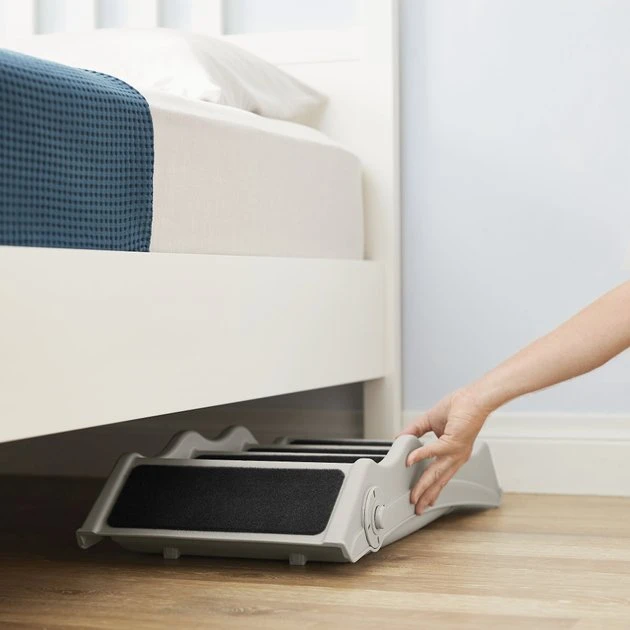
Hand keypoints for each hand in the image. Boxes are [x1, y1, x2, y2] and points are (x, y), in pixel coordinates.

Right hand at [399, 388, 490, 514]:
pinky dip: (421, 456)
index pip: (441, 476)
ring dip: (424, 486)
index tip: (424, 500)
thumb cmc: (459, 407)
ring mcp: (455, 451)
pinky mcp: (453, 442)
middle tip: (416, 507)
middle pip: (439, 481)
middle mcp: (456, 456)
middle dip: (426, 496)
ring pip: (437, 473)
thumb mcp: (430, 421)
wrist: (474, 398)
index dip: (432, 489)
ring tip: (414, 495)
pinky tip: (409, 460)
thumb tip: (400, 438)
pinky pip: (434, 451)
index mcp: (453, 453)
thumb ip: (414, 431)